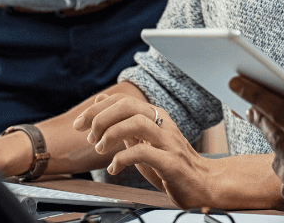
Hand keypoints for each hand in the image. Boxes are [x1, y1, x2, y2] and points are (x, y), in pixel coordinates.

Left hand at [72, 93, 217, 208]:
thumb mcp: (143, 140)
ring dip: (111, 134)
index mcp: (155, 116)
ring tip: (101, 149)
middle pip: (128, 105)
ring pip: (137, 123)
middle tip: (90, 137)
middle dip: (101, 118)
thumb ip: (124, 124)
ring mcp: (168, 142)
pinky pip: (143, 152)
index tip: (80, 124)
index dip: (97, 109)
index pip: (122, 100)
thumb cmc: (171, 163)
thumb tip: (100, 104)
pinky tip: (115, 168)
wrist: (203, 184)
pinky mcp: (171, 162)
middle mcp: (163, 124)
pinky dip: (122, 159)